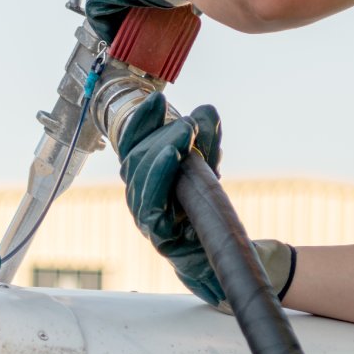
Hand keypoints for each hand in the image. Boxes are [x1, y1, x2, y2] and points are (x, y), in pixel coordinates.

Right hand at [116, 93, 293, 307]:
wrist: (222, 254)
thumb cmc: (208, 211)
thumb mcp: (209, 167)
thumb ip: (207, 140)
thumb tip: (206, 111)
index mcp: (144, 179)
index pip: (131, 145)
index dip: (140, 122)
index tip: (157, 100)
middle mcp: (138, 197)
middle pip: (135, 159)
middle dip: (159, 134)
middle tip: (188, 124)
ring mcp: (145, 217)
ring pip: (139, 177)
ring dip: (161, 149)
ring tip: (185, 133)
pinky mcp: (158, 235)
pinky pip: (150, 202)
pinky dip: (160, 174)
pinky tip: (174, 155)